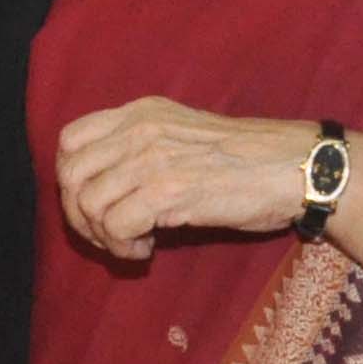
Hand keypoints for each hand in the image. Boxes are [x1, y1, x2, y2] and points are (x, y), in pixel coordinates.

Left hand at [53, 98, 323, 262]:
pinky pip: (114, 226)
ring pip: (87, 204)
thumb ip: (142, 147)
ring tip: (133, 244)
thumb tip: (103, 185)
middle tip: (111, 234)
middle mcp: (139, 129)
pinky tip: (147, 250)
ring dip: (103, 236)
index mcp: (140, 112)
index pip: (70, 140)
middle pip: (69, 176)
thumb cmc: (246, 160)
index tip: (96, 203)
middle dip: (80, 215)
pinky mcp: (167, 190)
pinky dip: (123, 248)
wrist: (293, 167)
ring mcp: (151, 158)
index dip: (72, 179)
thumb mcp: (183, 134)